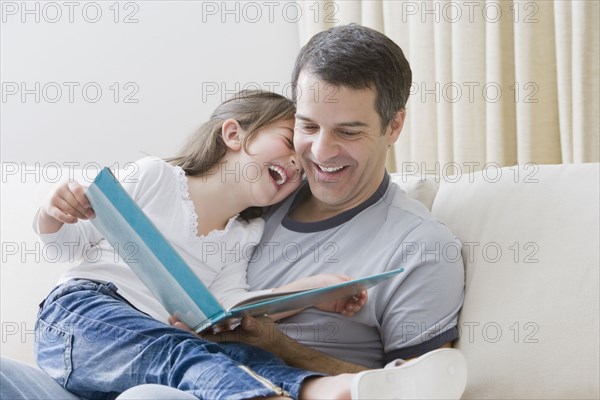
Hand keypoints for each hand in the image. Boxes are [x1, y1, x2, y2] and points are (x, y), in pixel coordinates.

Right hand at [38, 181, 93, 232]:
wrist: (51, 202)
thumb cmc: (70, 196)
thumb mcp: (76, 192)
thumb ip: (85, 194)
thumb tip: (98, 203)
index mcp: (69, 182)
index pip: (77, 189)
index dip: (83, 198)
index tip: (88, 205)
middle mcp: (59, 188)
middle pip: (74, 202)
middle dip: (85, 210)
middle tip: (92, 215)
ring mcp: (53, 198)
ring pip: (69, 209)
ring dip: (79, 215)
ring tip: (86, 218)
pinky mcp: (49, 208)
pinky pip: (60, 216)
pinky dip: (69, 220)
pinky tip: (75, 221)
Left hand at [169, 315, 285, 350]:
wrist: (275, 345)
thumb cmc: (267, 338)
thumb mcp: (261, 330)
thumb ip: (253, 325)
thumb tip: (245, 320)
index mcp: (228, 340)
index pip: (204, 336)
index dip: (190, 330)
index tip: (177, 322)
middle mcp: (223, 339)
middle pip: (200, 332)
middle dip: (187, 325)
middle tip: (171, 316)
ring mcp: (225, 335)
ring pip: (206, 329)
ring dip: (196, 321)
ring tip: (183, 312)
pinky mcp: (229, 332)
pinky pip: (214, 327)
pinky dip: (208, 320)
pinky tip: (205, 311)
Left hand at [274, 273, 367, 316]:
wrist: (310, 292)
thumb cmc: (322, 283)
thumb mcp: (333, 282)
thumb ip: (345, 284)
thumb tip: (355, 285)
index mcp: (347, 282)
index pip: (360, 286)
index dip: (363, 291)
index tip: (362, 296)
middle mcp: (347, 291)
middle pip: (359, 297)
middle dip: (360, 302)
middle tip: (357, 304)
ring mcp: (344, 299)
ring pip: (355, 305)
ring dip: (355, 308)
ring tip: (349, 308)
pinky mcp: (340, 307)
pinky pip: (349, 311)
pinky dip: (349, 313)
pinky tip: (345, 312)